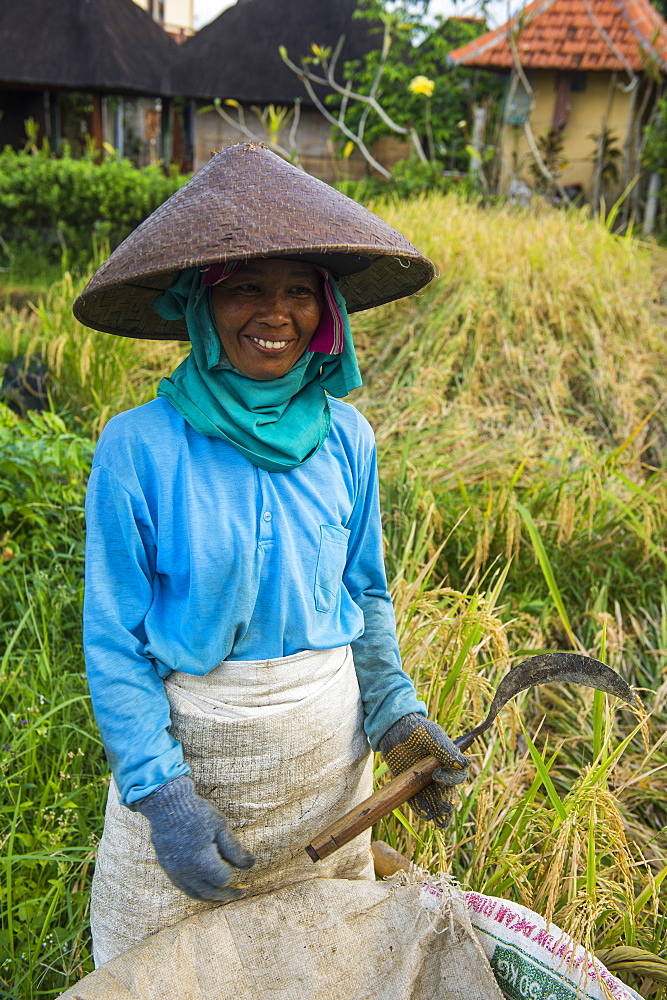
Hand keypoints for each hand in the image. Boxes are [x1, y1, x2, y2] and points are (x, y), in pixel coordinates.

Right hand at [135, 775, 255, 900]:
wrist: (167, 805)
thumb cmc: (198, 814)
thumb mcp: (221, 828)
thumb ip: (235, 850)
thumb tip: (251, 864)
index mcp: (202, 863)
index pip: (222, 880)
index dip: (232, 874)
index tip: (239, 865)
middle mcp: (187, 872)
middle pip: (210, 892)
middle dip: (226, 894)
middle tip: (239, 892)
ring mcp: (175, 872)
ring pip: (195, 894)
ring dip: (210, 896)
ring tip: (222, 895)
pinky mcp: (167, 867)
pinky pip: (183, 886)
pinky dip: (196, 889)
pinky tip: (204, 885)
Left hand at [378, 713, 468, 827]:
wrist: (395, 730)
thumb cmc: (418, 730)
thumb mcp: (433, 736)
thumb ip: (446, 749)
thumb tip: (462, 764)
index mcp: (449, 763)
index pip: (458, 777)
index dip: (451, 780)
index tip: (436, 775)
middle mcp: (440, 777)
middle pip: (450, 796)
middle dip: (448, 804)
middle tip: (444, 808)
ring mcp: (426, 785)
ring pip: (437, 805)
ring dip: (439, 814)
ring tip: (439, 821)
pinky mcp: (412, 789)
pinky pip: (419, 804)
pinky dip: (423, 810)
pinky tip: (425, 814)